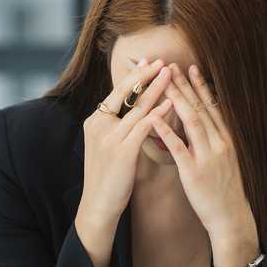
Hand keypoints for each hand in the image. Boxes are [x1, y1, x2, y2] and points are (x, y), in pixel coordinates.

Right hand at [76, 59, 173, 266]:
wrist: (99, 205)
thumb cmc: (108, 177)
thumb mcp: (107, 146)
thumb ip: (117, 126)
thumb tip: (133, 109)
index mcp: (95, 122)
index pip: (117, 92)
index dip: (135, 76)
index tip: (150, 62)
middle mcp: (99, 125)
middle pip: (126, 93)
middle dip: (146, 75)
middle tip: (163, 61)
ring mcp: (109, 138)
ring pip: (137, 107)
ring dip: (156, 88)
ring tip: (171, 74)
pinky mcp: (121, 151)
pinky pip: (143, 127)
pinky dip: (158, 113)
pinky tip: (171, 103)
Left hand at [151, 64, 260, 266]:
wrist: (231, 218)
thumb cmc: (224, 190)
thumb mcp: (225, 160)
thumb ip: (214, 141)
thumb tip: (203, 125)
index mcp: (226, 139)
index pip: (212, 106)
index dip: (201, 86)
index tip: (190, 68)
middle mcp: (219, 143)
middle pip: (201, 108)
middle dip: (185, 85)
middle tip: (171, 65)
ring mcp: (208, 156)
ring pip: (192, 121)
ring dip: (177, 99)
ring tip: (163, 82)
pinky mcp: (194, 171)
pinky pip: (179, 147)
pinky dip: (166, 131)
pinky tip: (155, 118)